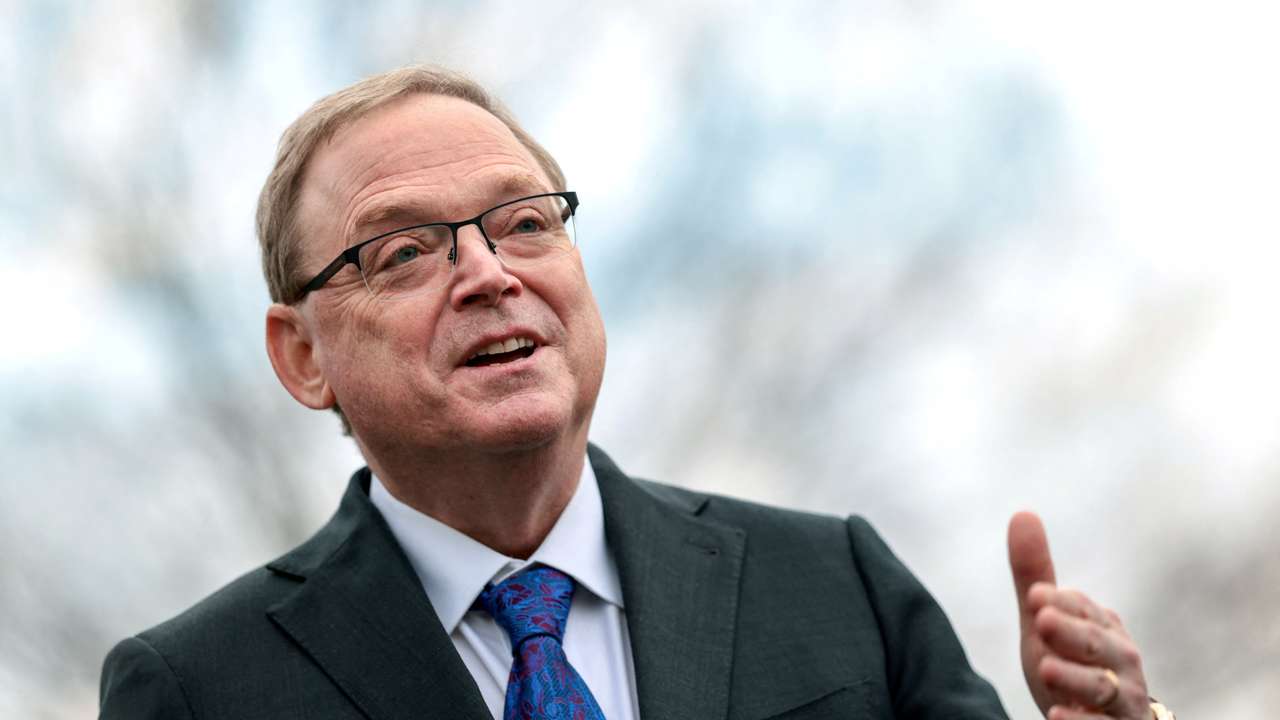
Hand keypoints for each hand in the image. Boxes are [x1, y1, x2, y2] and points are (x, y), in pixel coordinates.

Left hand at [1008, 511, 1152, 719]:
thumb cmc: (1073, 663)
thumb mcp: (1046, 622)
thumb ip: (1034, 576)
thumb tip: (1022, 512)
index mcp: (1105, 628)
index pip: (1084, 610)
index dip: (1062, 603)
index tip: (1034, 597)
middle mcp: (1122, 662)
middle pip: (1098, 646)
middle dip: (1072, 634)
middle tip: (1041, 621)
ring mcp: (1124, 700)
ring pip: (1104, 688)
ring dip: (1076, 678)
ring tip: (1046, 670)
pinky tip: (1056, 716)